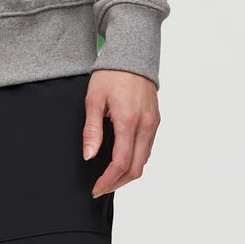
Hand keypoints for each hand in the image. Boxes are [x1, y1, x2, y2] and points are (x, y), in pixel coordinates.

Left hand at [82, 69, 160, 196]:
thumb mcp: (94, 99)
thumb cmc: (110, 74)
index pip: (121, 163)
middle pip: (136, 168)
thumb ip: (92, 130)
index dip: (108, 180)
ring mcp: (153, 124)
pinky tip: (121, 159)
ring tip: (108, 177)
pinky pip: (147, 148)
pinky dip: (135, 160)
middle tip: (100, 187)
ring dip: (127, 173)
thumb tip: (89, 157)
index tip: (95, 188)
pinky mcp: (155, 120)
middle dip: (118, 183)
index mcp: (128, 121)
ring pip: (144, 160)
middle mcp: (145, 126)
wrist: (132, 55)